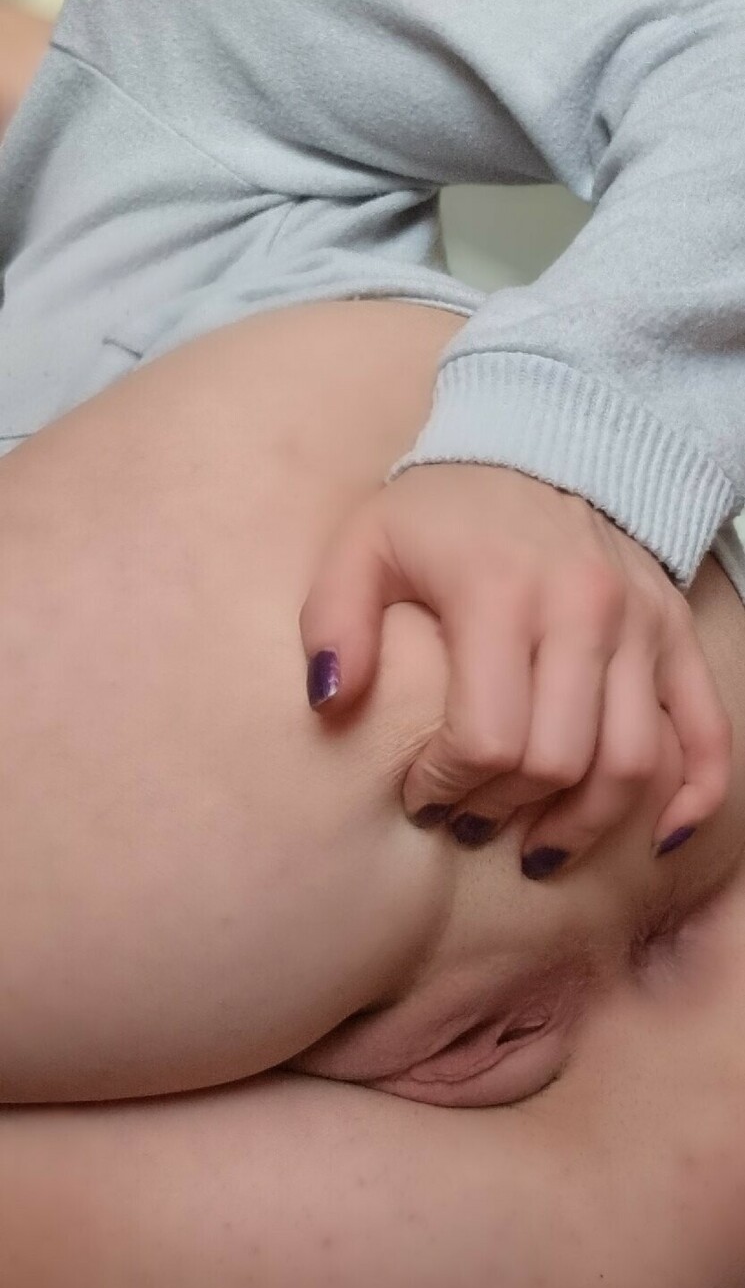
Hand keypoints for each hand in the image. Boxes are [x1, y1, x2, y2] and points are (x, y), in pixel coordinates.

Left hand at [298, 463, 732, 869]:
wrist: (541, 440)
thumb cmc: (442, 510)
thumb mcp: (366, 544)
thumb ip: (334, 620)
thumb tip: (329, 702)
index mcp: (501, 592)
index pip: (488, 736)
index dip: (448, 785)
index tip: (419, 795)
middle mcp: (584, 610)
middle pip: (558, 760)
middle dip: (504, 808)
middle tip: (466, 819)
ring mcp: (642, 623)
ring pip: (632, 761)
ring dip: (583, 824)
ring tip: (537, 847)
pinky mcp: (676, 630)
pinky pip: (708, 728)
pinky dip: (694, 793)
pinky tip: (660, 839)